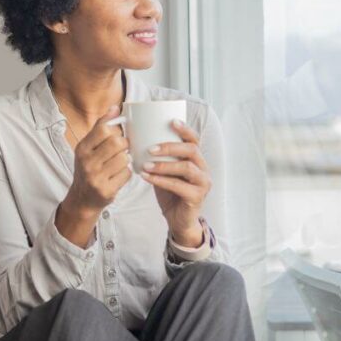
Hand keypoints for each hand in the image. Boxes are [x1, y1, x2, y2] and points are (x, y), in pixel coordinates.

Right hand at [61, 105, 132, 217]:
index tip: (118, 135)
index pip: (103, 129)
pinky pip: (127, 174)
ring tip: (119, 163)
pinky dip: (126, 173)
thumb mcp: (88, 147)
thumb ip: (101, 127)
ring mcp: (96, 177)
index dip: (116, 130)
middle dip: (124, 145)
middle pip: (117, 143)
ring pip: (124, 158)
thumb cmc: (89, 168)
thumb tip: (115, 107)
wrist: (82, 198)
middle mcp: (87, 162)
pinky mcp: (106, 190)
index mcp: (82, 149)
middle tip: (123, 149)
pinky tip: (118, 175)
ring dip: (126, 160)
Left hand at [139, 119, 210, 243]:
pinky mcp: (197, 197)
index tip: (171, 121)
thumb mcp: (164, 171)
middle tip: (150, 148)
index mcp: (196, 159)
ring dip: (164, 165)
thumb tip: (137, 139)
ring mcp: (202, 183)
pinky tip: (146, 177)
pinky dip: (161, 180)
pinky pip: (179, 186)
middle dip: (170, 147)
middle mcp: (203, 168)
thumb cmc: (170, 192)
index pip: (194, 139)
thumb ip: (158, 158)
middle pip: (192, 150)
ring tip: (146, 164)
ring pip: (187, 168)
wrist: (178, 219)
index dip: (185, 129)